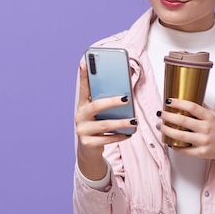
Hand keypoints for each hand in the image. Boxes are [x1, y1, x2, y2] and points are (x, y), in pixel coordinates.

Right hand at [75, 62, 136, 179]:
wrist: (88, 150)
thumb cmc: (97, 126)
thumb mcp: (100, 114)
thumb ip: (107, 103)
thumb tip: (126, 91)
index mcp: (82, 106)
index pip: (83, 89)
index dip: (83, 76)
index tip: (84, 63)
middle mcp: (80, 117)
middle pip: (95, 106)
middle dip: (112, 102)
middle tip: (126, 99)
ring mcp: (82, 131)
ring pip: (104, 125)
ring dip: (121, 123)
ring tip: (134, 121)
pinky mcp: (88, 143)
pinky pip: (107, 139)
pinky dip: (120, 136)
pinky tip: (129, 133)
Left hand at [156, 98, 214, 178]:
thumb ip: (203, 108)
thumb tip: (189, 97)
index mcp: (209, 118)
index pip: (192, 107)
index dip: (178, 103)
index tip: (168, 101)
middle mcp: (206, 129)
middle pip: (182, 121)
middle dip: (168, 116)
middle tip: (160, 113)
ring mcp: (203, 142)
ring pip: (180, 136)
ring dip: (167, 130)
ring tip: (160, 126)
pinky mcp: (201, 153)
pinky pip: (184, 150)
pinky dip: (174, 146)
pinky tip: (169, 141)